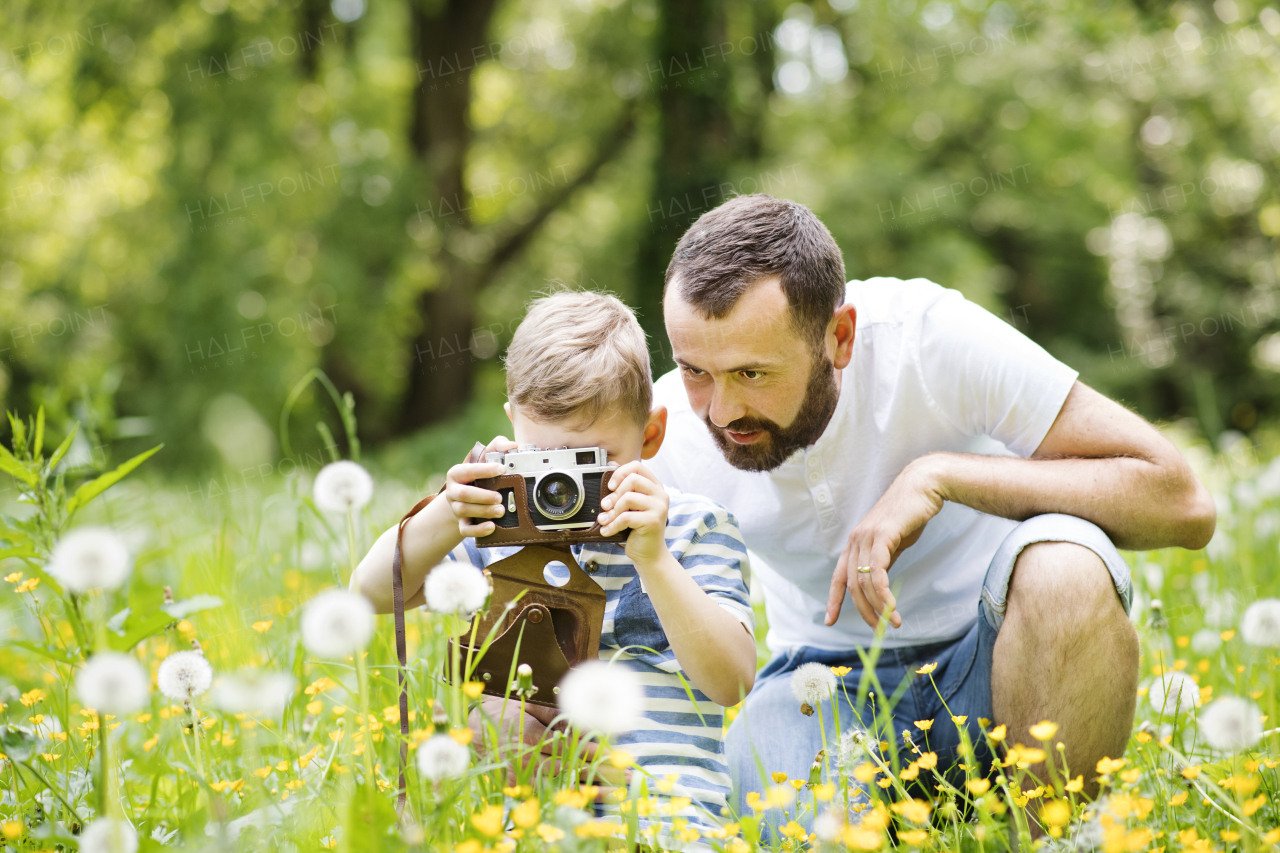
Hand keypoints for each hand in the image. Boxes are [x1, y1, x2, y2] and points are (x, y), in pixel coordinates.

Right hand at [444, 436, 517, 537]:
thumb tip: (512, 446)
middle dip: (483, 496)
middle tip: (500, 497)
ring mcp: (456, 508)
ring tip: (501, 511)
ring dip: (483, 511)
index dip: (484, 470)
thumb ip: (498, 446)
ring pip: (464, 511)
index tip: (501, 469)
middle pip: (464, 494)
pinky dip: (478, 530)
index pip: (468, 470)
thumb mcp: (485, 458)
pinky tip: (491, 527)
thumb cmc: (478, 475)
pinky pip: (465, 529)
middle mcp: (453, 491)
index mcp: (457, 473)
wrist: (466, 498)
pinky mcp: (461, 523)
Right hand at [468, 695, 627, 793]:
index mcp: (530, 737)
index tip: (613, 753)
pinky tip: (588, 800)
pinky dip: (568, 796)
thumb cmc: (505, 709)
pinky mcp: (517, 787)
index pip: (567, 746)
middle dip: (599, 771)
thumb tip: (587, 721)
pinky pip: (547, 792)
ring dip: (590, 788)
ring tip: (616, 792)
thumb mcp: (532, 706)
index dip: (591, 750)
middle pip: (569, 768)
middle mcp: (526, 759)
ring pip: (561, 783)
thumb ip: (558, 714)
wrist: (474, 727)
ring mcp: (521, 777)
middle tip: (625, 774)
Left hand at [597, 461, 669, 567]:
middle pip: (632, 479)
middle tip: (606, 506)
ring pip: (628, 497)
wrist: (649, 554)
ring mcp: (659, 507)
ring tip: (606, 520)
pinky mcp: (653, 521)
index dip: (620, 473)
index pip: (637, 466)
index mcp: (655, 487)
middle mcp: (660, 494)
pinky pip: (626, 517)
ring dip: (612, 511)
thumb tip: (611, 466)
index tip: (611, 486)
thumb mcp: (630, 506)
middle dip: (614, 494)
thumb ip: (624, 490)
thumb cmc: (637, 530)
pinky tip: (608, 531)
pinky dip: (613, 525)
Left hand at [826, 458, 945, 629]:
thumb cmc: (910, 514)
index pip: (839, 576)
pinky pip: (877, 572)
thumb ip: (882, 560)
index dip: (833, 600)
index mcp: (855, 543)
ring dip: (878, 608)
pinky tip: (892, 607)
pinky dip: (883, 593)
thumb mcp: (893, 542)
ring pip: (865, 582)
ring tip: (892, 624)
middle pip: (852, 585)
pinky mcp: (882, 536)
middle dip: (864, 611)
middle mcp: (855, 540)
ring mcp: (866, 537)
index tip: (829, 620)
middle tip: (877, 631)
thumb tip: (878, 582)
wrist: (923, 487)